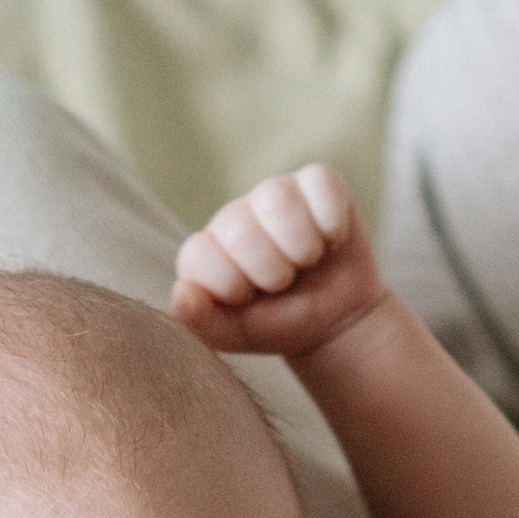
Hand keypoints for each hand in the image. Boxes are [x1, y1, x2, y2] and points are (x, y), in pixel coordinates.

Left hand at [170, 162, 387, 360]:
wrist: (337, 320)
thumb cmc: (280, 324)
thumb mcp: (238, 335)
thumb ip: (203, 322)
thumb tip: (181, 294)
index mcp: (206, 251)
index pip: (198, 255)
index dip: (231, 286)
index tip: (250, 299)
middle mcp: (235, 215)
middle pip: (240, 229)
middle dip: (272, 272)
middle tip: (284, 283)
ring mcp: (275, 193)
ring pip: (278, 199)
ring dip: (302, 246)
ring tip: (307, 261)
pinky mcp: (316, 183)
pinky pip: (321, 182)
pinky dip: (332, 222)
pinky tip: (331, 240)